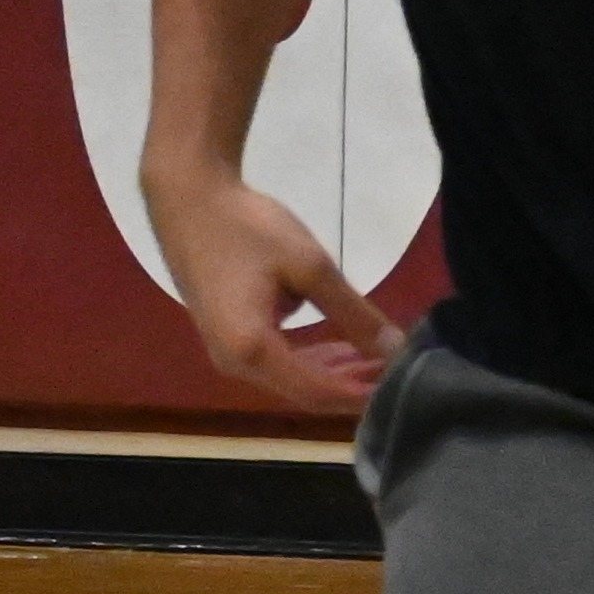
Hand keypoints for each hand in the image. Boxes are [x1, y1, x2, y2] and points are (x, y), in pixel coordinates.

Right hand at [141, 161, 406, 417]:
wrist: (189, 198)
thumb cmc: (248, 229)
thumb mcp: (311, 267)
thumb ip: (353, 313)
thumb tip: (395, 349)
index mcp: (251, 351)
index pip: (318, 392)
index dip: (362, 395)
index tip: (404, 388)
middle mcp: (234, 363)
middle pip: (304, 392)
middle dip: (352, 386)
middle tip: (401, 374)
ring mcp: (227, 351)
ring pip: (291, 379)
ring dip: (335, 372)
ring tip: (380, 361)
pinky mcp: (227, 336)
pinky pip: (277, 361)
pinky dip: (312, 358)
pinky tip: (344, 346)